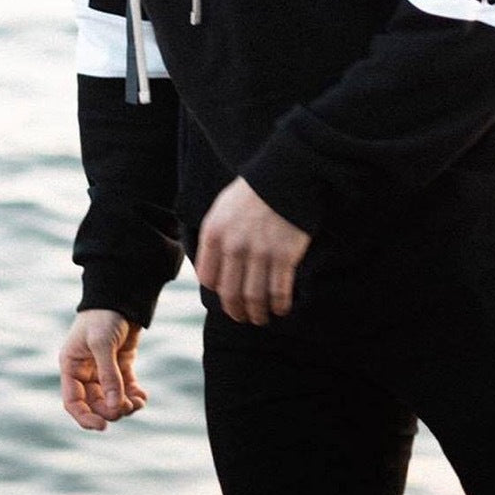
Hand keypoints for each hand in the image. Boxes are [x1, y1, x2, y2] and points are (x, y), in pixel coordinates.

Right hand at [59, 310, 147, 431]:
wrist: (122, 295)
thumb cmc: (104, 316)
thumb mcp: (102, 344)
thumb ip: (108, 375)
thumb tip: (115, 406)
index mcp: (71, 366)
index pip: (73, 401)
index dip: (85, 417)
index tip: (102, 426)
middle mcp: (85, 371)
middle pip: (95, 403)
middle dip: (110, 410)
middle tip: (127, 407)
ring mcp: (103, 369)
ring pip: (111, 399)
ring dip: (124, 405)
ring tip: (138, 403)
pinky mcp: (121, 365)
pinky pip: (125, 389)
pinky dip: (133, 396)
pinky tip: (143, 397)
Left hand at [195, 177, 311, 325]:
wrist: (286, 175)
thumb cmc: (254, 192)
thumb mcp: (222, 209)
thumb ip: (216, 238)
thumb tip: (213, 269)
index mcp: (214, 233)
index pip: (208, 278)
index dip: (218, 291)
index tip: (228, 296)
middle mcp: (233, 246)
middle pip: (230, 294)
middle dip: (237, 312)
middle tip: (243, 317)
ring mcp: (259, 252)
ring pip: (254, 298)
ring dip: (258, 314)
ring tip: (262, 318)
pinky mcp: (284, 256)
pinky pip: (279, 291)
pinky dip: (280, 305)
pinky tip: (282, 308)